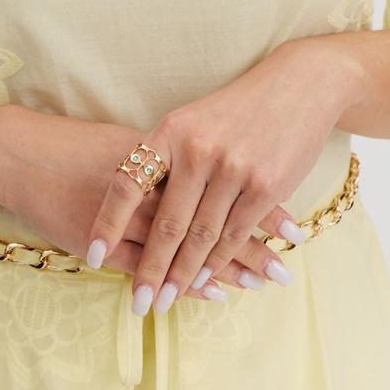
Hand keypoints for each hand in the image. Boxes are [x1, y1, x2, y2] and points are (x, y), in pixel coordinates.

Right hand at [0, 105, 289, 299]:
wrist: (18, 151)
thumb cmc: (74, 148)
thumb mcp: (128, 145)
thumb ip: (167, 161)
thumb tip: (207, 170)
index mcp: (163, 152)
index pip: (221, 183)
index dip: (256, 208)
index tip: (290, 228)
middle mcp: (152, 181)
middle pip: (212, 215)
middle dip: (252, 244)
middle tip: (285, 267)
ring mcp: (129, 212)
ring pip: (187, 243)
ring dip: (225, 265)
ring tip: (261, 283)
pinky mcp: (105, 238)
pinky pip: (155, 264)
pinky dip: (182, 277)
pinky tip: (209, 292)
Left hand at [84, 38, 358, 313]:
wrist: (296, 87)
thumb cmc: (236, 109)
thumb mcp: (192, 121)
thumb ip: (166, 158)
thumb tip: (134, 206)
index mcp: (170, 131)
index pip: (127, 184)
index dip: (107, 223)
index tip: (92, 255)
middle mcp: (198, 150)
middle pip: (166, 222)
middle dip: (150, 269)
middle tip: (137, 302)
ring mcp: (233, 168)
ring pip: (201, 236)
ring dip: (183, 275)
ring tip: (166, 301)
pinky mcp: (265, 185)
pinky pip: (235, 233)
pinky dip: (219, 261)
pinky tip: (208, 280)